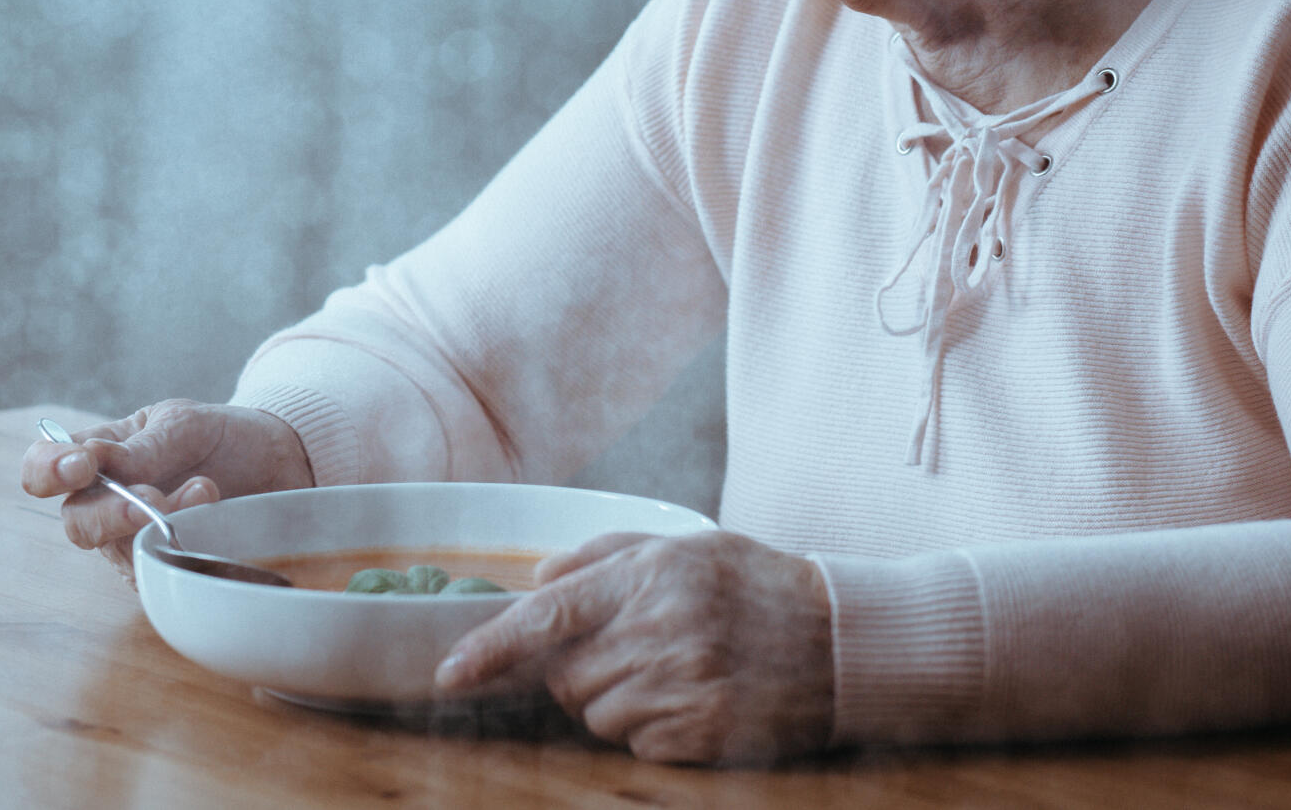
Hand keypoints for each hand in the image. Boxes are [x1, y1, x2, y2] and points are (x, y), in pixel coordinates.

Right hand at [19, 400, 312, 586]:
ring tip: (206, 490)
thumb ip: (142, 445)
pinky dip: (186, 547)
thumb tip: (92, 458)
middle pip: (77, 523)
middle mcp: (106, 502)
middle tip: (151, 499)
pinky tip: (216, 517)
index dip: (48, 471)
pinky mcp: (168, 569)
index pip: (43, 467)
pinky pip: (161, 573)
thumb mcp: (184, 424)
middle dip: (111, 514)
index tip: (82, 465)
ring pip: (120, 552)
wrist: (279, 460)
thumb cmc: (220, 436)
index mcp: (99, 456)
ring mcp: (135, 541)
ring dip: (159, 525)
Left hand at [434, 530, 833, 764]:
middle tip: (632, 648)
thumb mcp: (684, 544)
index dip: (490, 647)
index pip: (547, 617)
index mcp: (649, 576)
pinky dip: (651, 729)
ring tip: (672, 671)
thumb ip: (602, 554)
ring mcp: (683, 688)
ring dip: (616, 700)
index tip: (447, 673)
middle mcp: (661, 632)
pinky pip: (636, 744)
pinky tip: (692, 699)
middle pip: (565, 677)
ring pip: (596, 715)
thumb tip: (535, 577)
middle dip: (579, 671)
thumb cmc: (756, 584)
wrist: (843, 638)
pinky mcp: (704, 734)